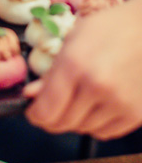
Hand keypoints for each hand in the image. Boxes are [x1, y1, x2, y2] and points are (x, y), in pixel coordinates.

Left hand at [24, 0, 141, 139]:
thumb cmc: (109, 29)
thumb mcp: (71, 42)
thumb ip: (51, 73)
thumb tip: (32, 96)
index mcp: (75, 65)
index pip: (46, 110)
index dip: (35, 115)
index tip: (33, 112)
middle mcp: (98, 87)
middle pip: (62, 124)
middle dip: (51, 118)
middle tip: (51, 106)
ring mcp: (120, 102)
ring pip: (82, 130)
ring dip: (74, 120)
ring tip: (79, 98)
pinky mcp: (137, 113)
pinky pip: (106, 133)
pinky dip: (96, 124)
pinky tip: (96, 105)